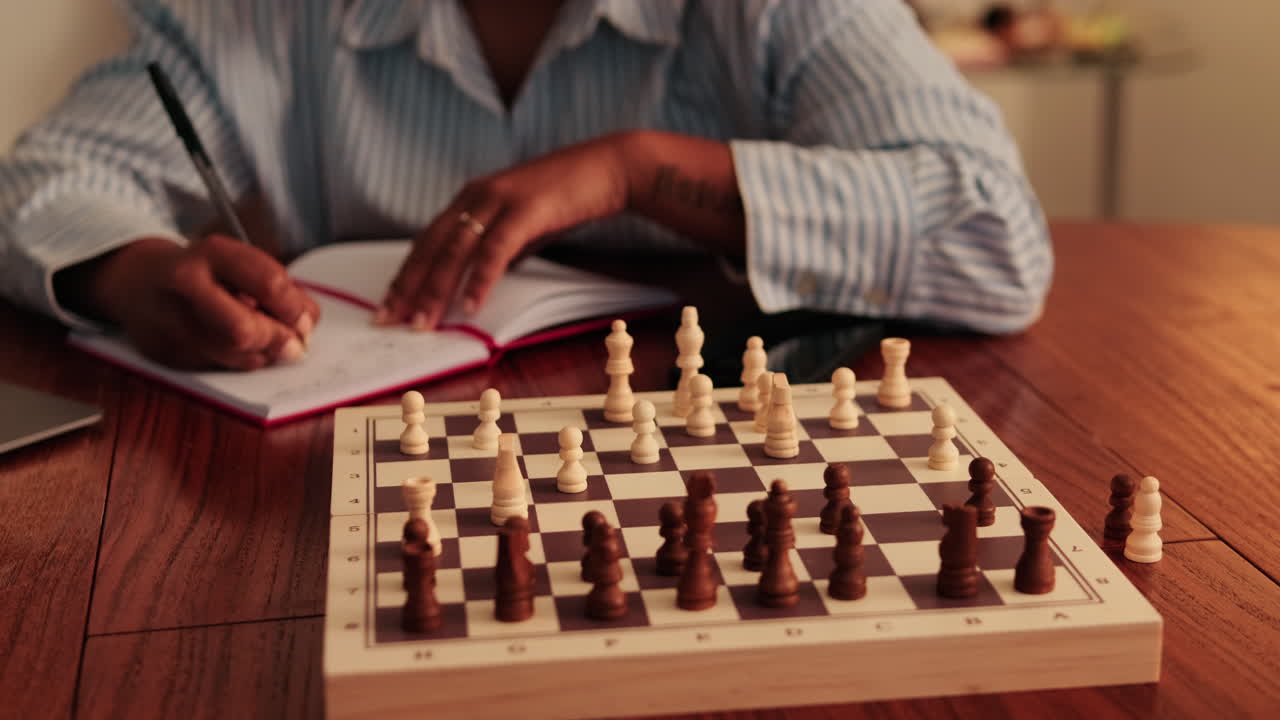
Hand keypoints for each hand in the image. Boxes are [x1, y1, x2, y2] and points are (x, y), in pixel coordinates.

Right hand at [67, 235, 320, 369]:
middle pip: (244, 329)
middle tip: (296, 344)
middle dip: (278, 341)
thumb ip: (275, 288)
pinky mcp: (165, 353)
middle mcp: (185, 284)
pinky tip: (241, 348)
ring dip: (264, 355)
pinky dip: (241, 361)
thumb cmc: (201, 272)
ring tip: (270, 344)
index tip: (306, 320)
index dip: (295, 309)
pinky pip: (218, 367)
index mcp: (211, 253)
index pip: (268, 283)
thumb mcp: (237, 262)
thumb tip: (305, 324)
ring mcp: (169, 321)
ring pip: (232, 354)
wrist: (134, 279)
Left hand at [379, 134, 629, 328]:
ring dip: (436, 290)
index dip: (406, 274)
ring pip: (455, 251)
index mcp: (471, 198)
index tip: (389, 304)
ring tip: (423, 322)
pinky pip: (494, 251)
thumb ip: (499, 248)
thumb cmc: (568, 198)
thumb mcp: (523, 225)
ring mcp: (499, 200)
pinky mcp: (524, 210)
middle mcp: (477, 196)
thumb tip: (482, 280)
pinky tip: (470, 305)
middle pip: (431, 247)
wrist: (608, 168)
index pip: (427, 241)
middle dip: (408, 287)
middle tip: (390, 320)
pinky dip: (480, 280)